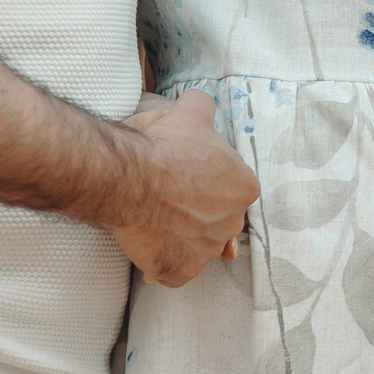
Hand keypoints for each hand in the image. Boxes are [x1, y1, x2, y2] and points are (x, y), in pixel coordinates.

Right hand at [103, 90, 258, 285]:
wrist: (127, 177)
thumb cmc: (162, 145)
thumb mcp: (190, 112)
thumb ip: (203, 105)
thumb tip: (202, 102)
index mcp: (245, 186)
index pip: (231, 187)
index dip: (207, 182)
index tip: (185, 177)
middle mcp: (233, 222)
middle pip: (218, 218)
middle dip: (199, 211)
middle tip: (170, 198)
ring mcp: (208, 250)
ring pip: (200, 246)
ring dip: (183, 237)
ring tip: (157, 220)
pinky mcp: (182, 270)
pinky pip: (177, 272)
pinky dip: (166, 264)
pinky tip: (152, 246)